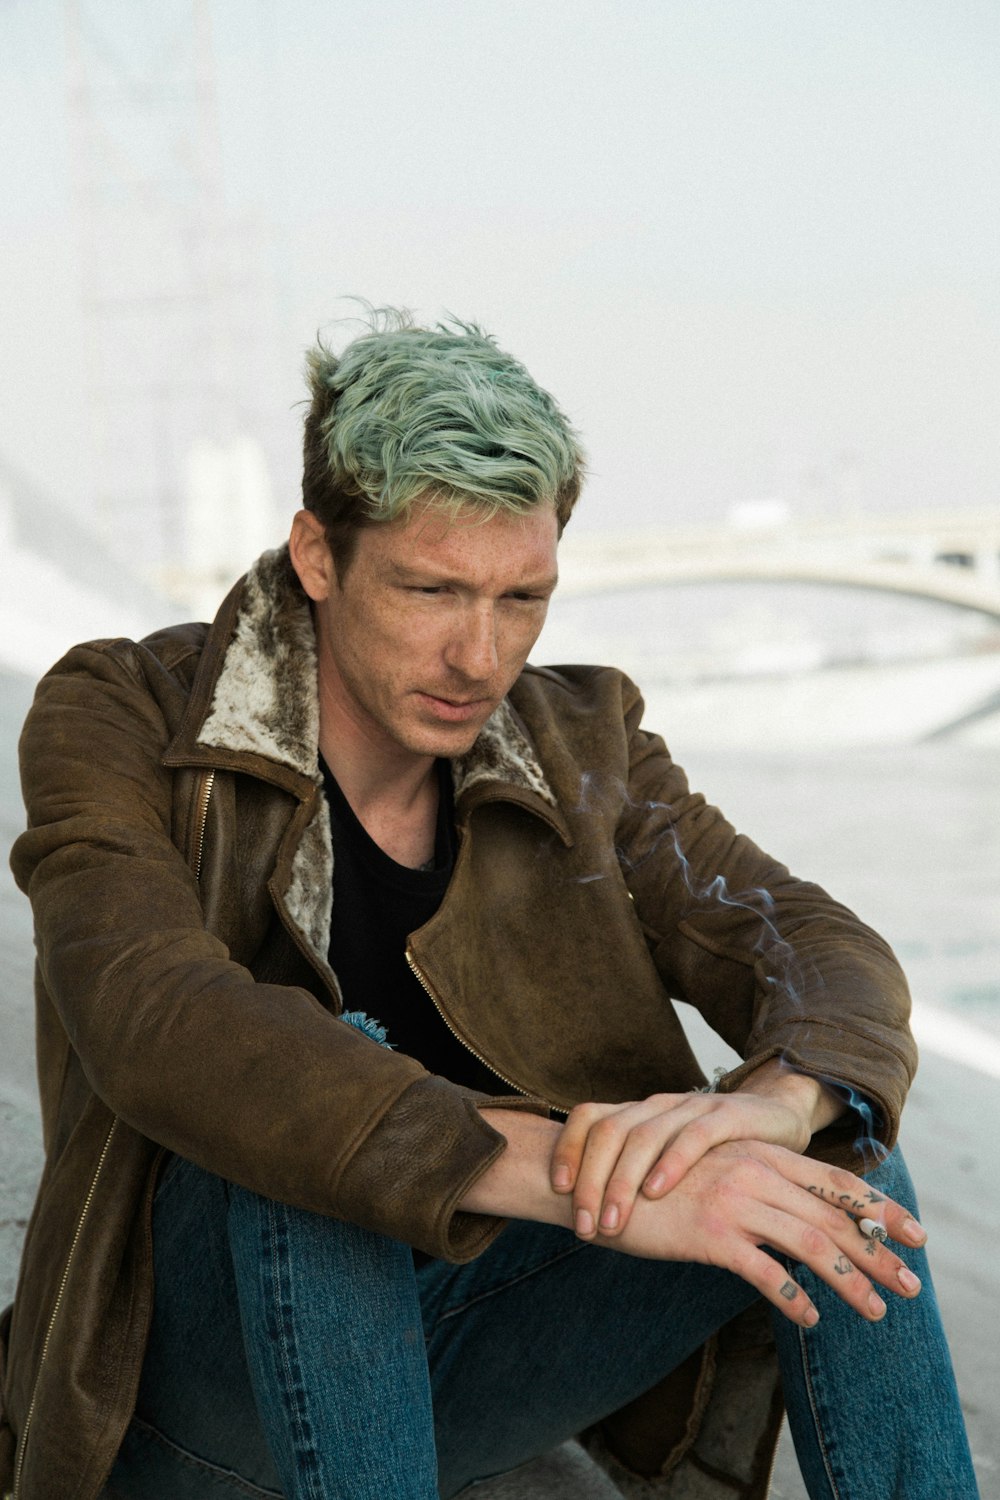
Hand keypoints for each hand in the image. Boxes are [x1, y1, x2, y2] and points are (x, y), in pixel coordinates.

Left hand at [552, 1078, 826, 1238]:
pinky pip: (693, 1135)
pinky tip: (657, 1191)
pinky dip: (671, 1163)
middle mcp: (658, 1105)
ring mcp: (691, 1107)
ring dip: (622, 1181)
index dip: (568, 1149)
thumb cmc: (716, 1152)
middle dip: (590, 1180)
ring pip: (643, 1134)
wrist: (778, 1117)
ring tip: (613, 1221)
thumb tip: (586, 1211)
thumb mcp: (669, 1159)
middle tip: (584, 1227)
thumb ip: (636, 1176)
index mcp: (639, 1112)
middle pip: (608, 1131)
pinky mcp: (727, 1116)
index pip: (588, 1118)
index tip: (558, 1191)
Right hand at [604, 1138, 925, 1327]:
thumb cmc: (654, 1180)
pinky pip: (766, 1271)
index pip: (834, 1182)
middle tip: (910, 1284)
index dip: (878, 1209)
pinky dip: (794, 1298)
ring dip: (851, 1281)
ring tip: (875, 1311)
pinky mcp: (711, 1231)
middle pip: (834, 1216)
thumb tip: (792, 1219)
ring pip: (812, 1244)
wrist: (596, 1176)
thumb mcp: (713, 1173)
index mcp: (760, 1156)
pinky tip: (810, 1317)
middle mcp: (756, 1172)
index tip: (913, 1235)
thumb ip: (754, 1187)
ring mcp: (735, 1199)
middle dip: (878, 1253)